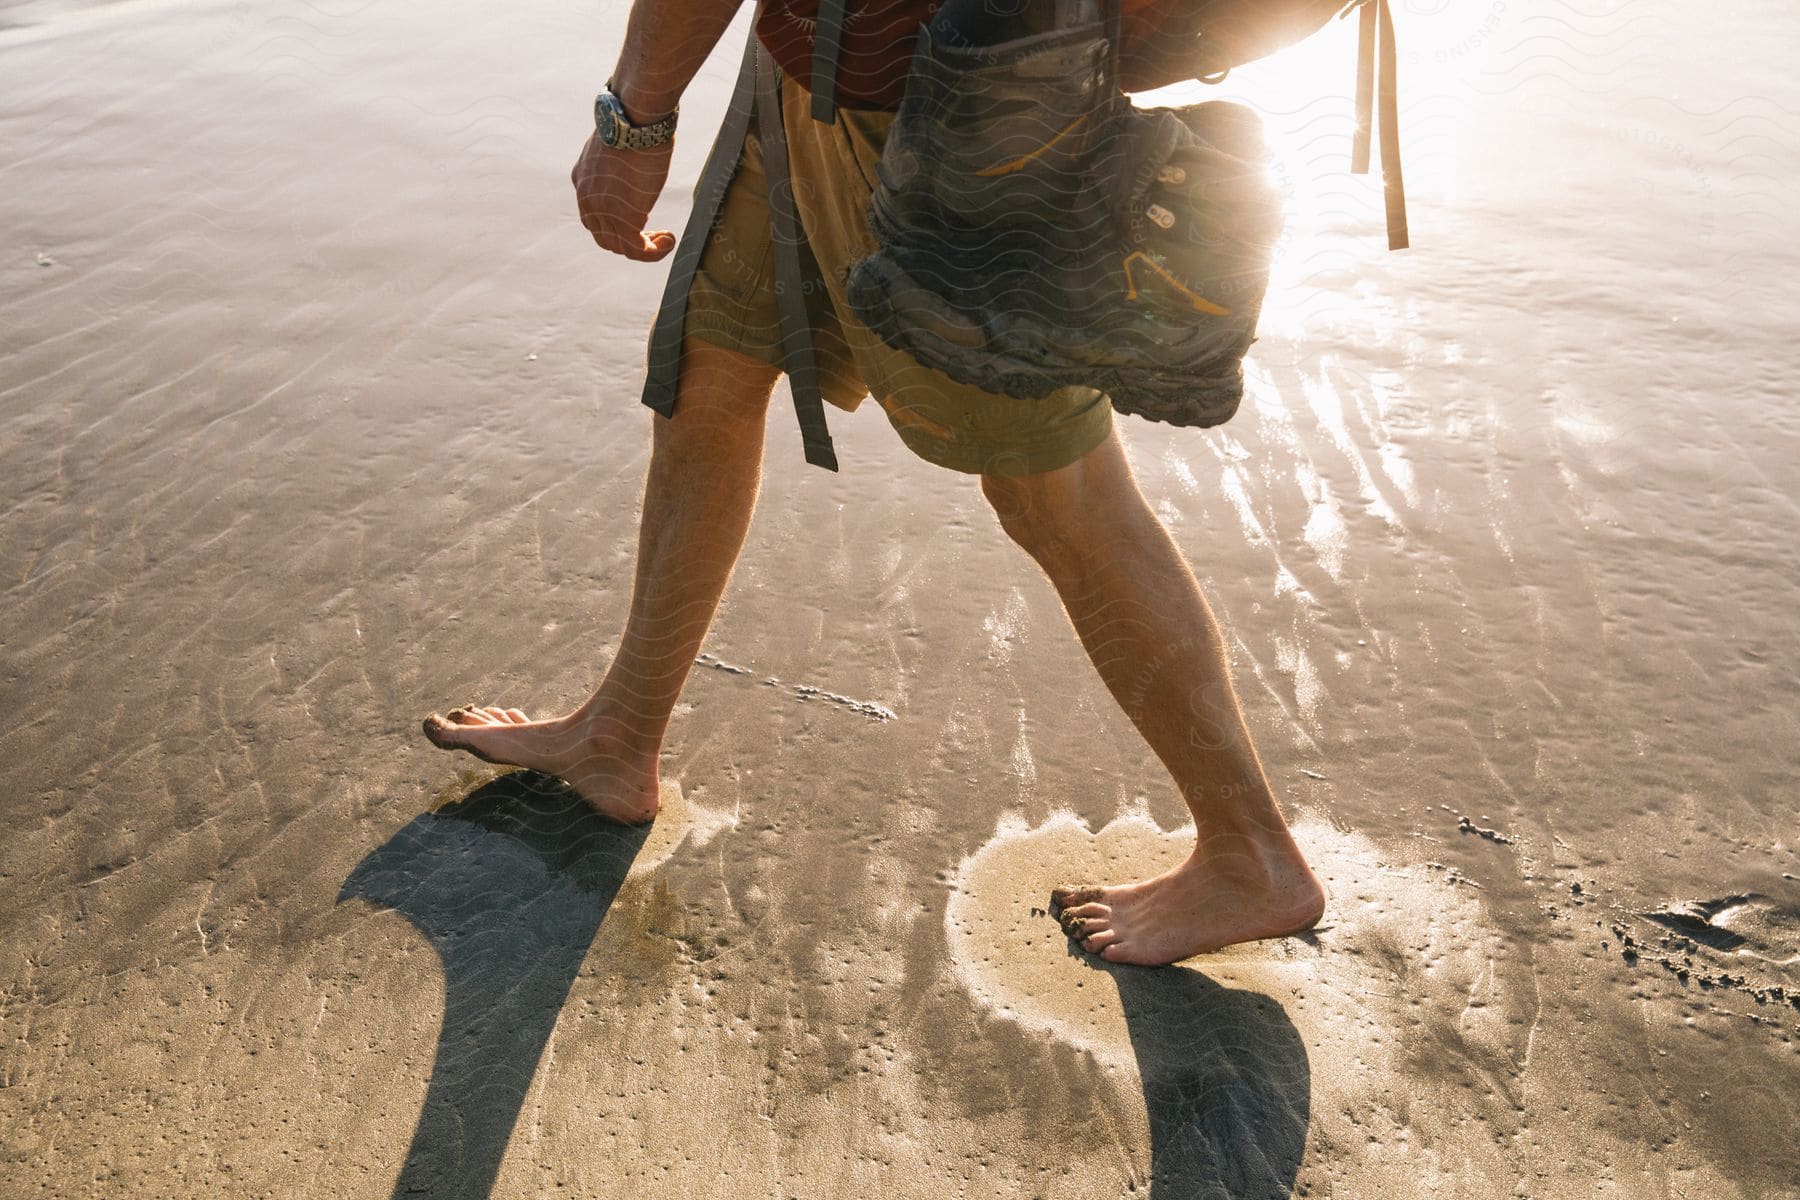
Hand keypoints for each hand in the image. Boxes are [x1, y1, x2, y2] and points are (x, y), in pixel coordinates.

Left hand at [570, 133, 675, 260]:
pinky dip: (653, 252)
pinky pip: (636, 250)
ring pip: (619, 246)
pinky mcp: (623, 219)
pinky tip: (669, 240)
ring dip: (644, 248)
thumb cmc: (634, 122)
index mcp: (582, 179)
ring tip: (664, 240)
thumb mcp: (618, 142)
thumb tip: (638, 152)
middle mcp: (586, 198)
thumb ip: (620, 158)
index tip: (643, 217)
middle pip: (603, 235)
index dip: (616, 222)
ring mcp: (603, 211)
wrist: (634, 119)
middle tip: (655, 234)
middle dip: (629, 239)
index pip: (594, 213)